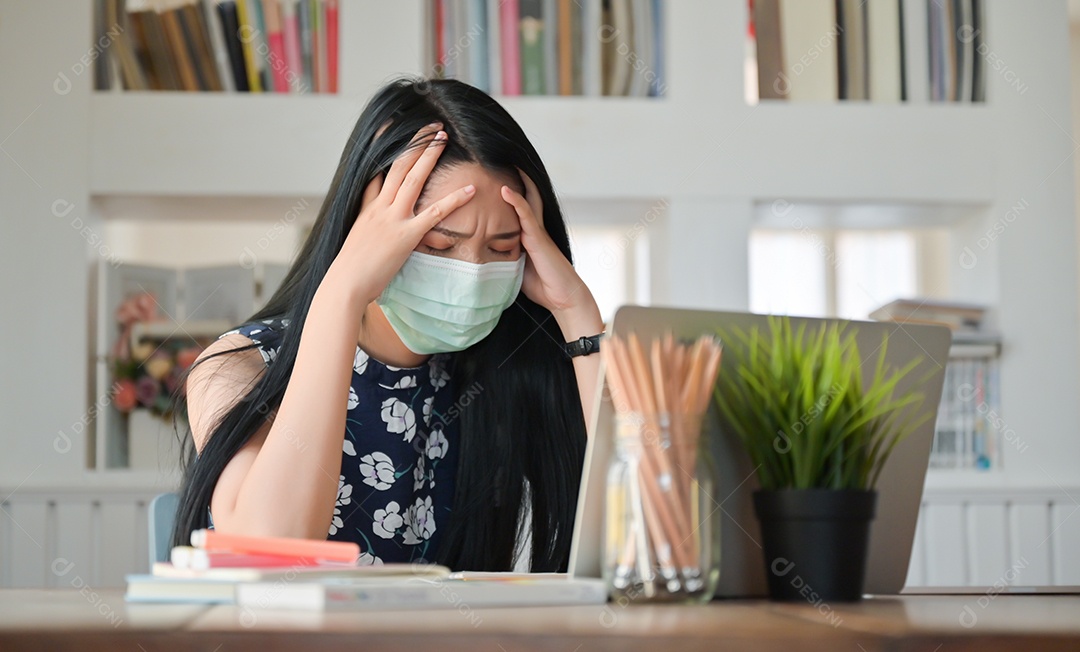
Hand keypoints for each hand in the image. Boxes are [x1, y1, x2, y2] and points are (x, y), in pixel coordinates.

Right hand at [322, 123, 476, 304]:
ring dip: (430, 156)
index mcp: (367, 209)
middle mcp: (380, 208)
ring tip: (444, 138)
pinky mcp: (407, 235)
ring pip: (414, 179)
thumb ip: (367, 231)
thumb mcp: (355, 242)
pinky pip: (435, 213)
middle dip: (416, 144)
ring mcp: (393, 219)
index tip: (392, 131)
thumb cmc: (350, 272)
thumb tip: (372, 234)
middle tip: (432, 128)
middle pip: (398, 166)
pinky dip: (454, 200)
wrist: (345, 283)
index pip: (377, 173)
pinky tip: (470, 189)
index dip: (384, 149)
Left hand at [501, 170, 599, 324]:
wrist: (564, 299)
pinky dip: (516, 202)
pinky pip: (526, 216)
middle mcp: (533, 228)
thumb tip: (481, 259)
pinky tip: (504, 190)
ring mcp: (537, 232)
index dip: (507, 191)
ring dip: (516, 180)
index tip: (494, 175)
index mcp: (528, 235)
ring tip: (503, 160)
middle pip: (525, 195)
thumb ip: (504, 258)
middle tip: (499, 156)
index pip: (517, 207)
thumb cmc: (543, 286)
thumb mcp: (517, 270)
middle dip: (515, 177)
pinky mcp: (538, 239)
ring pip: (526, 199)